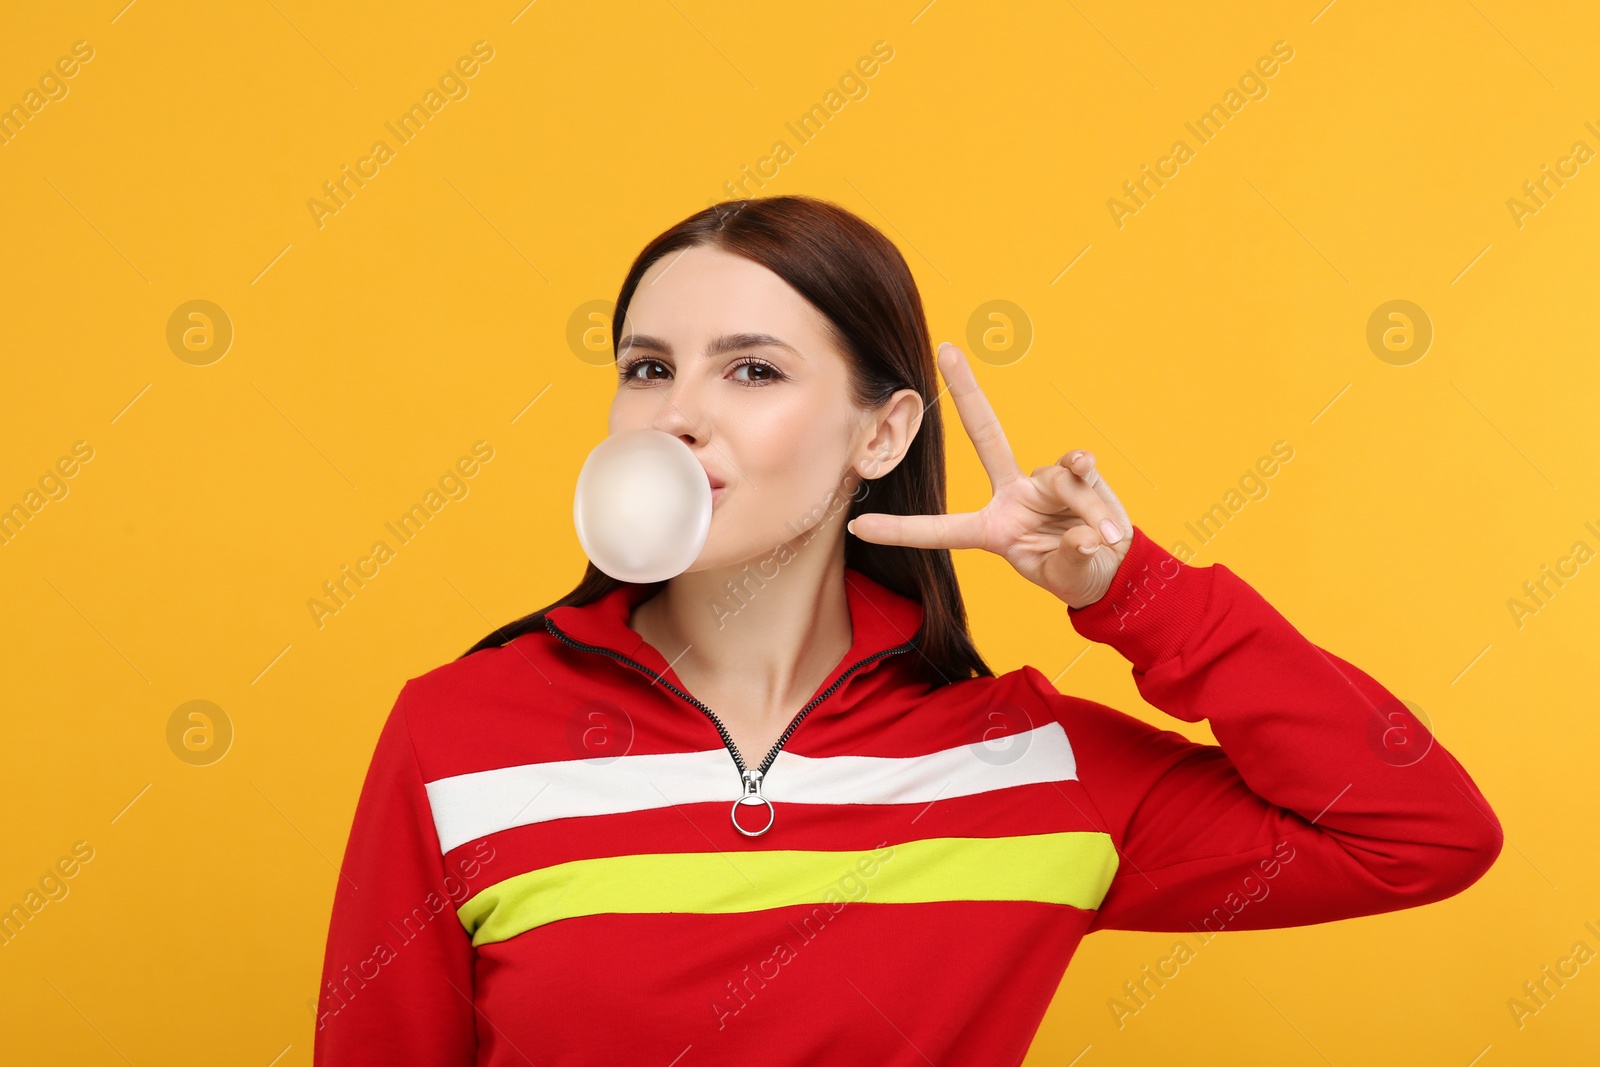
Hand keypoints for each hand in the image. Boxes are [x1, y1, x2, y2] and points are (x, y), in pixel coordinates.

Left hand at [846, 342, 1132, 609]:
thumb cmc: (1076, 574)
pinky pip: (1080, 470)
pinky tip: (1108, 516)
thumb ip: (1069, 559)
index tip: (858, 526)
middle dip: (968, 391)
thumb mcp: (1066, 577)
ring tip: (1104, 537)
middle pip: (985, 435)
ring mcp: (1043, 481)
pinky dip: (1093, 490)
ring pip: (1057, 480)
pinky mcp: (1077, 474)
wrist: (1114, 567)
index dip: (900, 531)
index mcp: (991, 530)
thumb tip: (1082, 534)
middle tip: (947, 350)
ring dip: (1084, 509)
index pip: (940, 529)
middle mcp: (1012, 496)